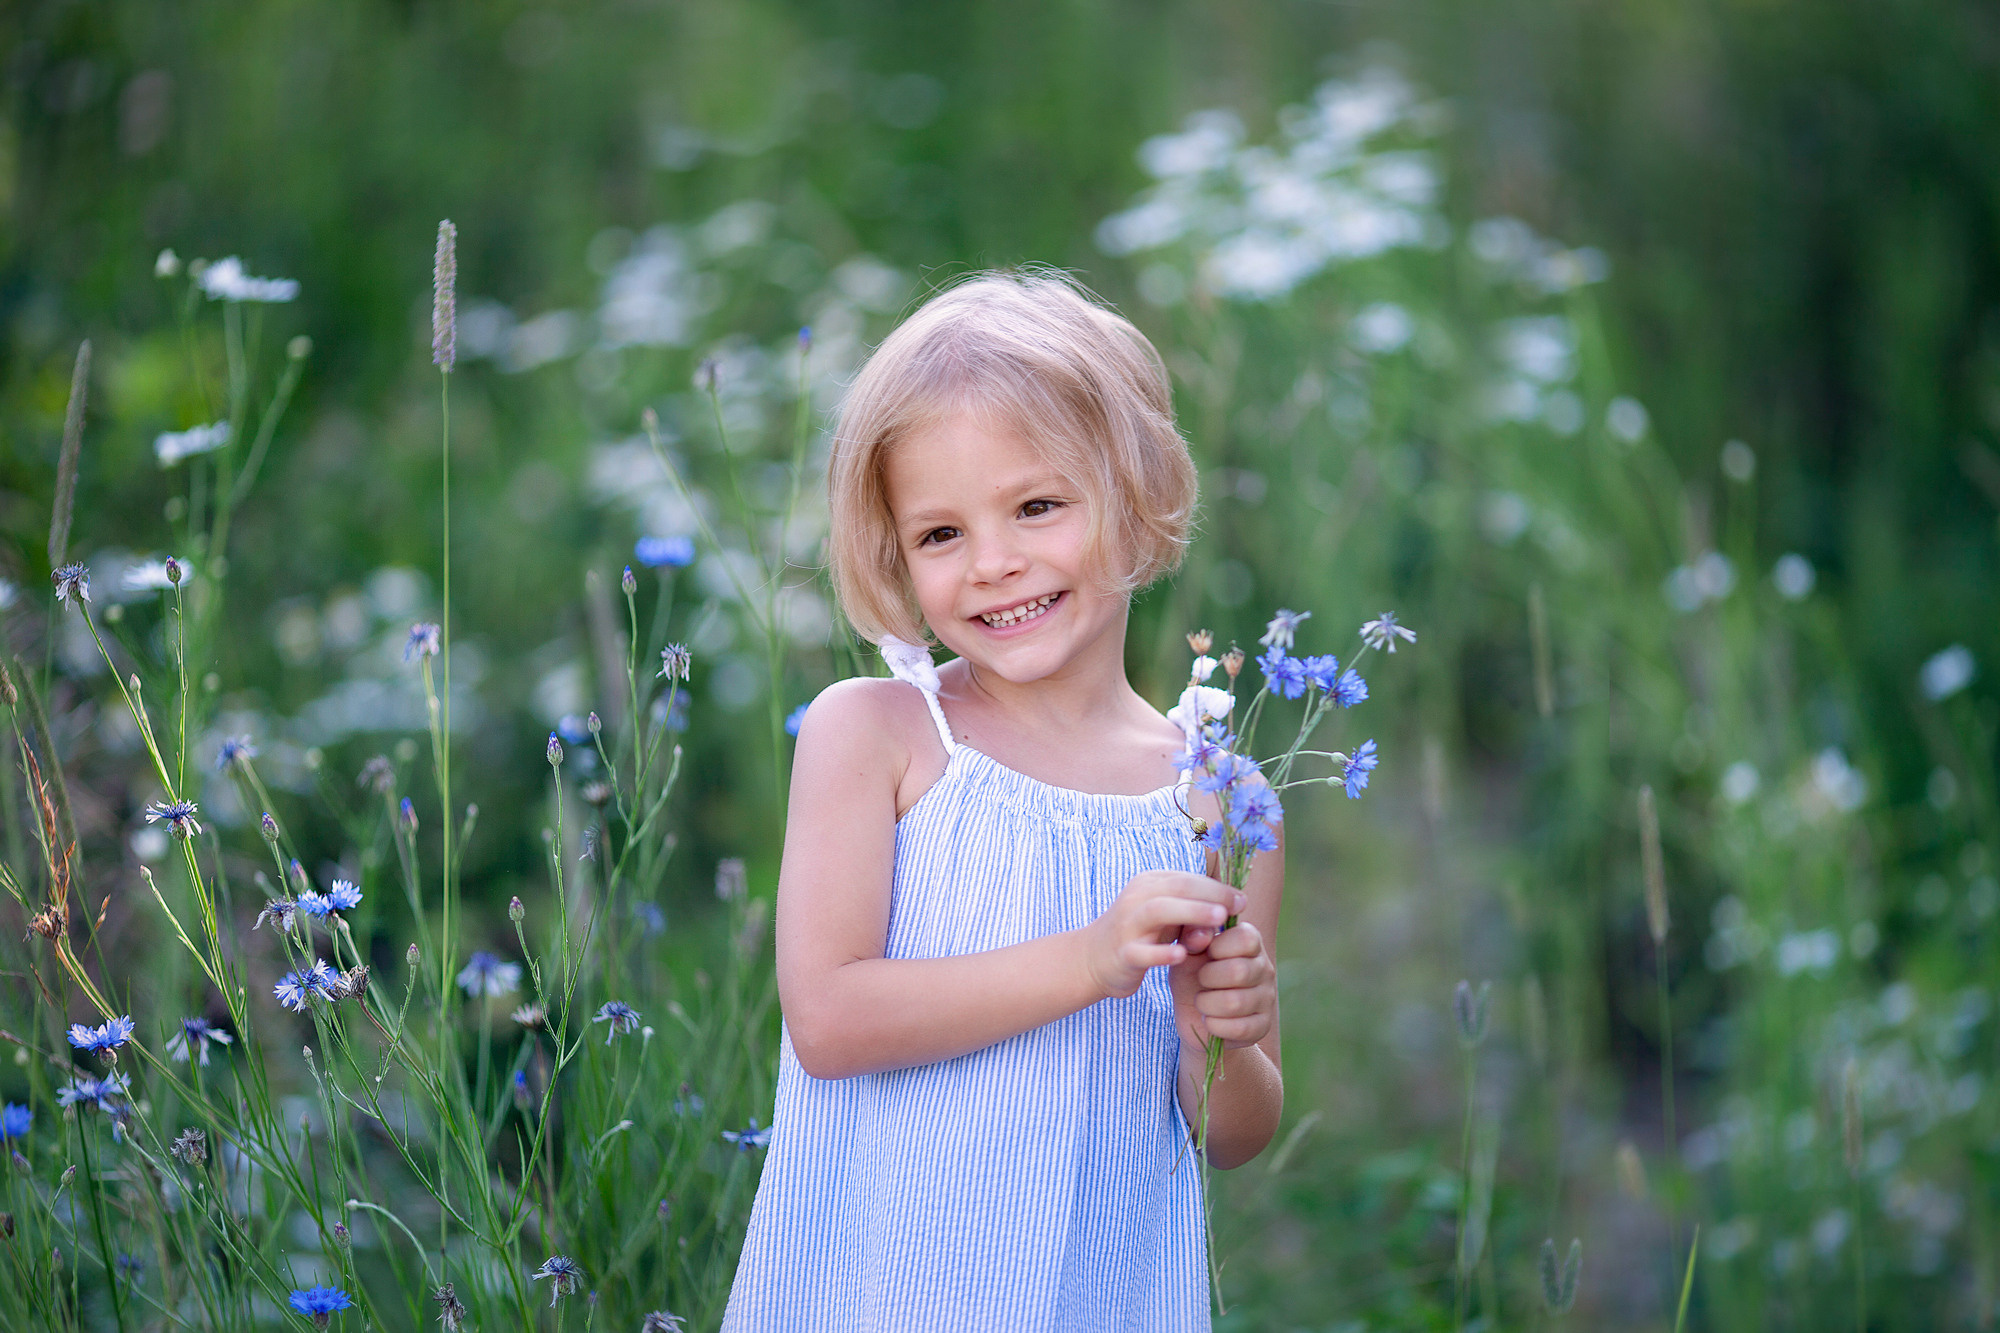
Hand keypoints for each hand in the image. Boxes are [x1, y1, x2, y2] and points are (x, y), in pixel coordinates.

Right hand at [1082, 871, 1242, 1000]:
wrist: (1094, 959)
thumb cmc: (1141, 934)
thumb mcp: (1168, 920)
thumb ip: (1195, 914)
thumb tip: (1228, 912)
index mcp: (1149, 884)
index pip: (1187, 878)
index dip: (1217, 887)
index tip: (1241, 900)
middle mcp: (1136, 899)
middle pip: (1176, 888)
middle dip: (1210, 894)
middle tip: (1236, 906)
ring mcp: (1127, 925)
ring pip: (1158, 911)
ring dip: (1191, 912)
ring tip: (1218, 921)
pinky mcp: (1122, 953)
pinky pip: (1142, 951)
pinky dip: (1162, 953)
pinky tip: (1182, 956)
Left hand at [1169, 919, 1275, 1052]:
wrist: (1194, 1016)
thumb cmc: (1191, 975)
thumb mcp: (1185, 953)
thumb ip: (1191, 937)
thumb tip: (1201, 936)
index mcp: (1250, 942)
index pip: (1245, 939)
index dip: (1217, 948)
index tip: (1205, 955)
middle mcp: (1264, 968)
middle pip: (1238, 971)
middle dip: (1207, 978)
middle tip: (1201, 982)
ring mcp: (1267, 998)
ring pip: (1235, 1003)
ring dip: (1207, 1004)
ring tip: (1202, 1002)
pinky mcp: (1262, 1026)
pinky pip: (1239, 1028)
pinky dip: (1215, 1026)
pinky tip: (1210, 1020)